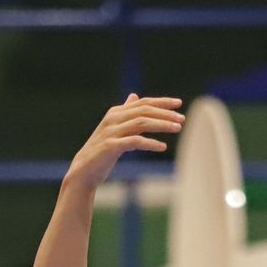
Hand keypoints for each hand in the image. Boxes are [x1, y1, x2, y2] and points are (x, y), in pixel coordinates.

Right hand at [64, 94, 184, 191]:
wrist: (84, 170)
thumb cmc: (102, 151)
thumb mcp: (115, 129)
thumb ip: (126, 113)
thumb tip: (134, 96)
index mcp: (116, 113)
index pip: (143, 103)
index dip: (162, 102)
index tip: (179, 103)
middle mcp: (113, 119)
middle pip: (144, 111)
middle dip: (165, 113)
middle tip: (182, 119)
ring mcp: (111, 131)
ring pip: (141, 123)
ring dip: (161, 125)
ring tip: (178, 129)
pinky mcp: (111, 146)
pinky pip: (135, 141)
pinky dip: (150, 143)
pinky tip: (162, 146)